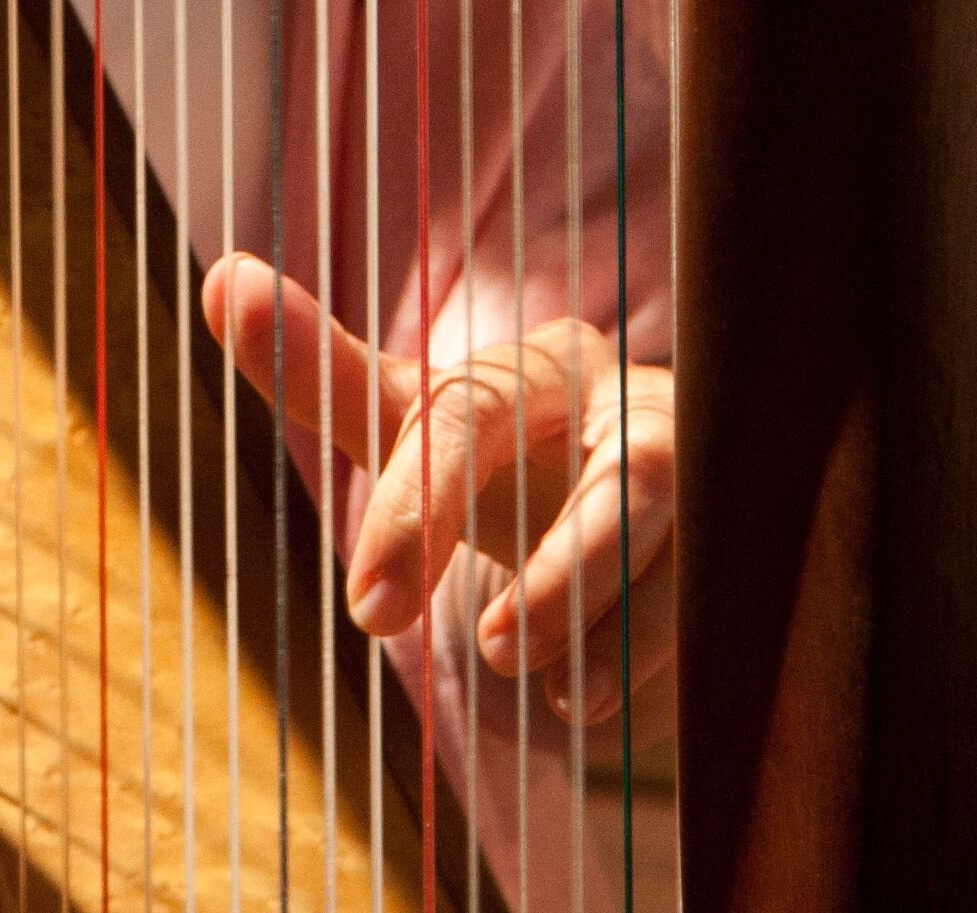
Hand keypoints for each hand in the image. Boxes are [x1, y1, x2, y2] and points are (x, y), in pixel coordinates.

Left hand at [203, 253, 673, 745]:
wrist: (635, 493)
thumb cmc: (510, 453)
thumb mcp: (419, 422)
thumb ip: (325, 371)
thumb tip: (222, 276)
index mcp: (539, 369)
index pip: (467, 421)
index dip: (414, 511)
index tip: (367, 610)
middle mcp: (635, 413)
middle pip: (621, 485)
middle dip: (560, 581)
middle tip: (490, 653)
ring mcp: (712, 484)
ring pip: (684, 551)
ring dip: (610, 631)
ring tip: (555, 698)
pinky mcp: (754, 553)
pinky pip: (722, 611)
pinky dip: (655, 667)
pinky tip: (595, 700)